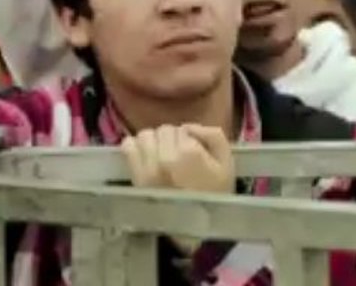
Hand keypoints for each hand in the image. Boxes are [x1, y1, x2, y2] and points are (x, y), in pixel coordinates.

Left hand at [120, 124, 234, 192]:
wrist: (195, 227)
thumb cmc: (215, 195)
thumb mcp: (228, 162)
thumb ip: (213, 135)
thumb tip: (188, 127)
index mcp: (189, 152)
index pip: (182, 128)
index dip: (190, 138)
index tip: (194, 151)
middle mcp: (165, 157)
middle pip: (163, 130)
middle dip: (172, 139)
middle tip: (178, 155)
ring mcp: (147, 167)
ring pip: (145, 135)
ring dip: (154, 142)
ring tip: (161, 155)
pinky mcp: (136, 176)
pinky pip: (127, 146)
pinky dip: (135, 147)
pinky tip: (145, 156)